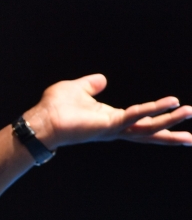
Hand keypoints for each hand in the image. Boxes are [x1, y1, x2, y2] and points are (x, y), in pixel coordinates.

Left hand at [24, 74, 191, 148]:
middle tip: (191, 139)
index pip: (139, 121)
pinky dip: (155, 109)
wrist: (41, 119)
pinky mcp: (110, 124)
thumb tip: (102, 80)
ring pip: (148, 127)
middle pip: (148, 132)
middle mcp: (115, 127)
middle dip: (170, 134)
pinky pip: (137, 115)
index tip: (173, 116)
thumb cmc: (54, 107)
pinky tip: (172, 102)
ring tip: (189, 111)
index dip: (156, 118)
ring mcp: (113, 128)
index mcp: (110, 119)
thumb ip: (91, 85)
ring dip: (170, 120)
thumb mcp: (77, 89)